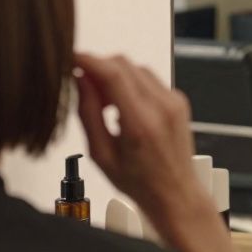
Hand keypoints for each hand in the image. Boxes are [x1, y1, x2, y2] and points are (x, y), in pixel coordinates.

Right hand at [72, 52, 210, 223]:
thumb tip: (79, 81)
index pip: (113, 74)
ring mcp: (173, 102)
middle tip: (85, 85)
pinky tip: (124, 107)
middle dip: (99, 67)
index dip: (89, 60)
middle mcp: (161, 108)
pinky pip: (149, 79)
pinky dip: (131, 84)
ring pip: (136, 68)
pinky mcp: (178, 100)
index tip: (73, 58)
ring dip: (115, 76)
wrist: (175, 193)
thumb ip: (88, 114)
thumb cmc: (140, 182)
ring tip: (105, 103)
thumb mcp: (101, 154)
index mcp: (140, 124)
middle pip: (124, 64)